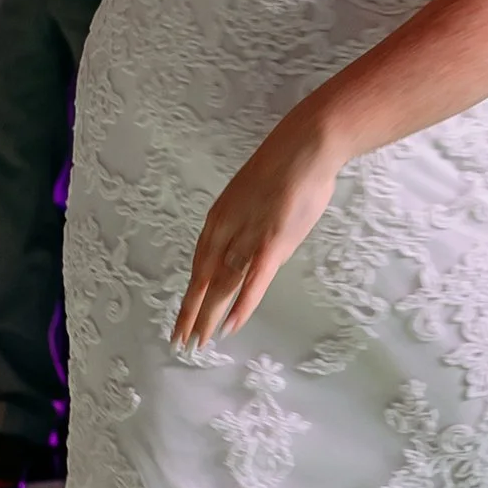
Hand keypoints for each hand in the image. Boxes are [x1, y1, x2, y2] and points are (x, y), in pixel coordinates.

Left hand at [172, 106, 343, 351]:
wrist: (306, 145)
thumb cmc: (290, 165)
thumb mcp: (263, 197)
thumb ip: (256, 221)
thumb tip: (261, 242)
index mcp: (221, 217)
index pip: (201, 264)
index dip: (192, 292)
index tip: (184, 315)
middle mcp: (227, 230)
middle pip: (205, 279)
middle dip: (192, 312)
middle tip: (181, 340)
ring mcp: (247, 237)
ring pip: (222, 285)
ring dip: (209, 316)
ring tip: (198, 342)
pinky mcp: (270, 243)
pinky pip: (252, 281)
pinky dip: (241, 306)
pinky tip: (228, 327)